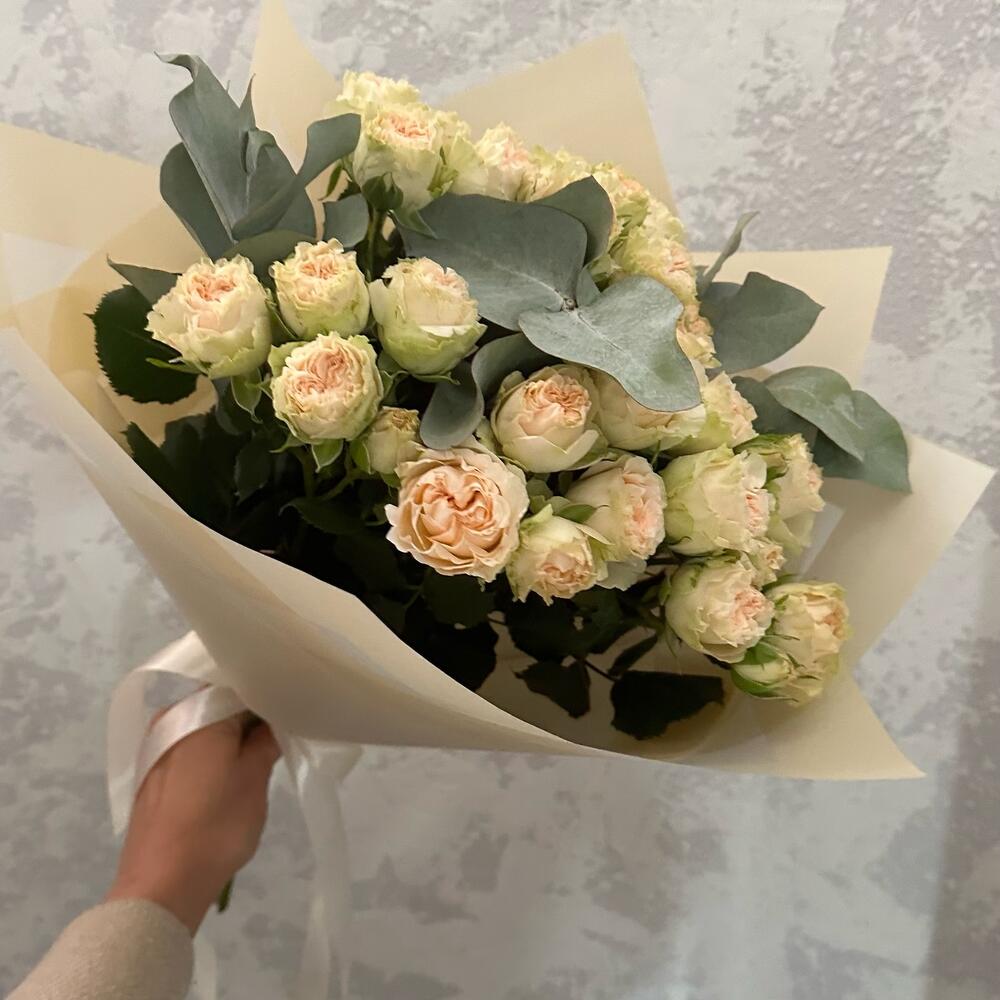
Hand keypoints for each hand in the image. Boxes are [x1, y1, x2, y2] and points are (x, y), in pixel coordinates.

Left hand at [106, 711, 280, 933]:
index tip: (290, 716)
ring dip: (229, 739)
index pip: (241, 687)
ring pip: (203, 729)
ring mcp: (155, 749)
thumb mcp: (254, 781)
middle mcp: (170, 721)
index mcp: (198, 714)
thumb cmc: (215, 827)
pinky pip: (187, 750)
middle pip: (219, 706)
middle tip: (278, 740)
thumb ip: (266, 742)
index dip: (268, 699)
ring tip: (255, 762)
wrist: (161, 886)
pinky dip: (209, 756)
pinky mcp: (149, 776)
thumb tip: (272, 722)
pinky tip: (225, 779)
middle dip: (248, 720)